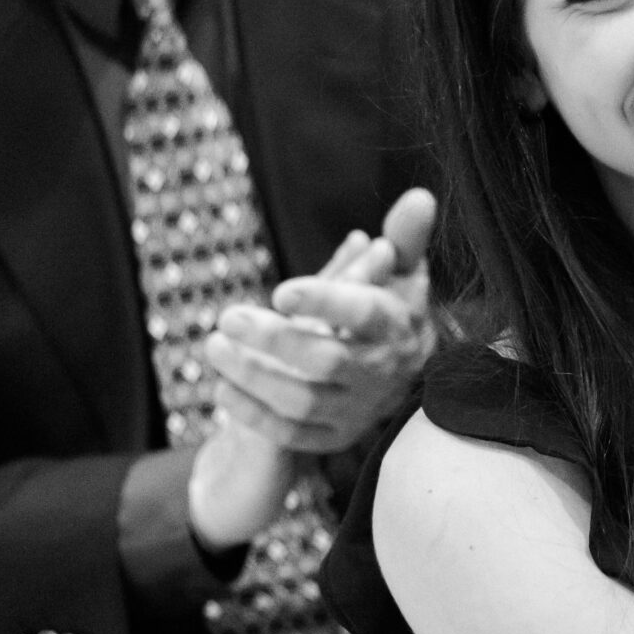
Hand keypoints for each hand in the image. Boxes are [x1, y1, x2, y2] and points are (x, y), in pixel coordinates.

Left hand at [203, 188, 437, 453]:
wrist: (405, 373)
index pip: (365, 314)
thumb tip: (419, 196)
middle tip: (227, 317)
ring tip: (214, 346)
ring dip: (253, 377)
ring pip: (303, 401)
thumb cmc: (394, 308)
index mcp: (396, 325)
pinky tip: (221, 389)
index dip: (325, 302)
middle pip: (326, 361)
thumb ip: (405, 236)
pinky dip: (254, 416)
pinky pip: (292, 435)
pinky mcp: (334, 437)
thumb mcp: (404, 270)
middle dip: (274, 340)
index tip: (281, 291)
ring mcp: (357, 410)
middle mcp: (380, 372)